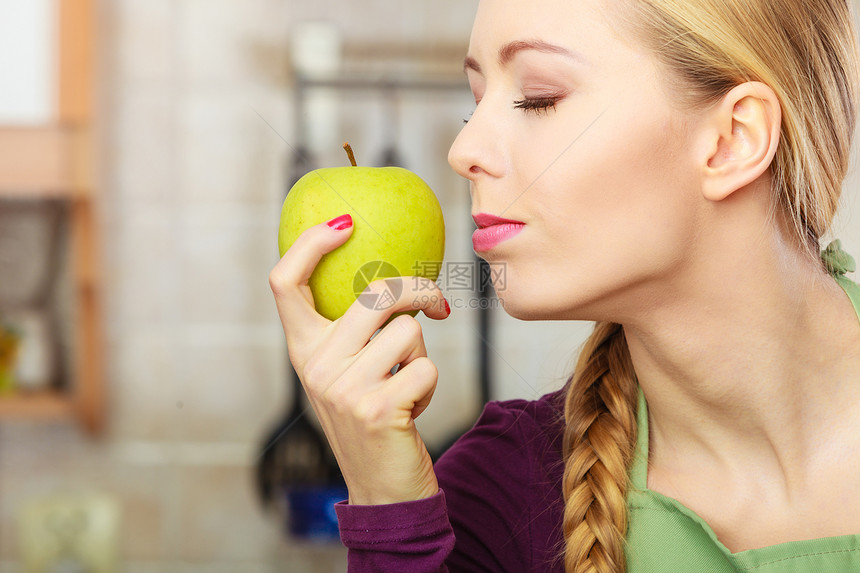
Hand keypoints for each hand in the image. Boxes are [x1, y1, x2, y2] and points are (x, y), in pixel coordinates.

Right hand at [269, 216, 449, 504]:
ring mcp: (344, 388)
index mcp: (303, 350)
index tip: (345, 222)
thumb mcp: (349, 371)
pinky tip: (411, 408)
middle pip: (375, 293)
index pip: (284, 282)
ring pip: (408, 330)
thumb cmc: (373, 416)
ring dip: (421, 352)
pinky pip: (426, 366)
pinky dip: (430, 384)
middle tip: (439, 304)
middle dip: (419, 291)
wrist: (381, 488)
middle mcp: (315, 365)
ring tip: (405, 382)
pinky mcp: (378, 408)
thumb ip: (355, 330)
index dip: (310, 243)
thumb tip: (396, 280)